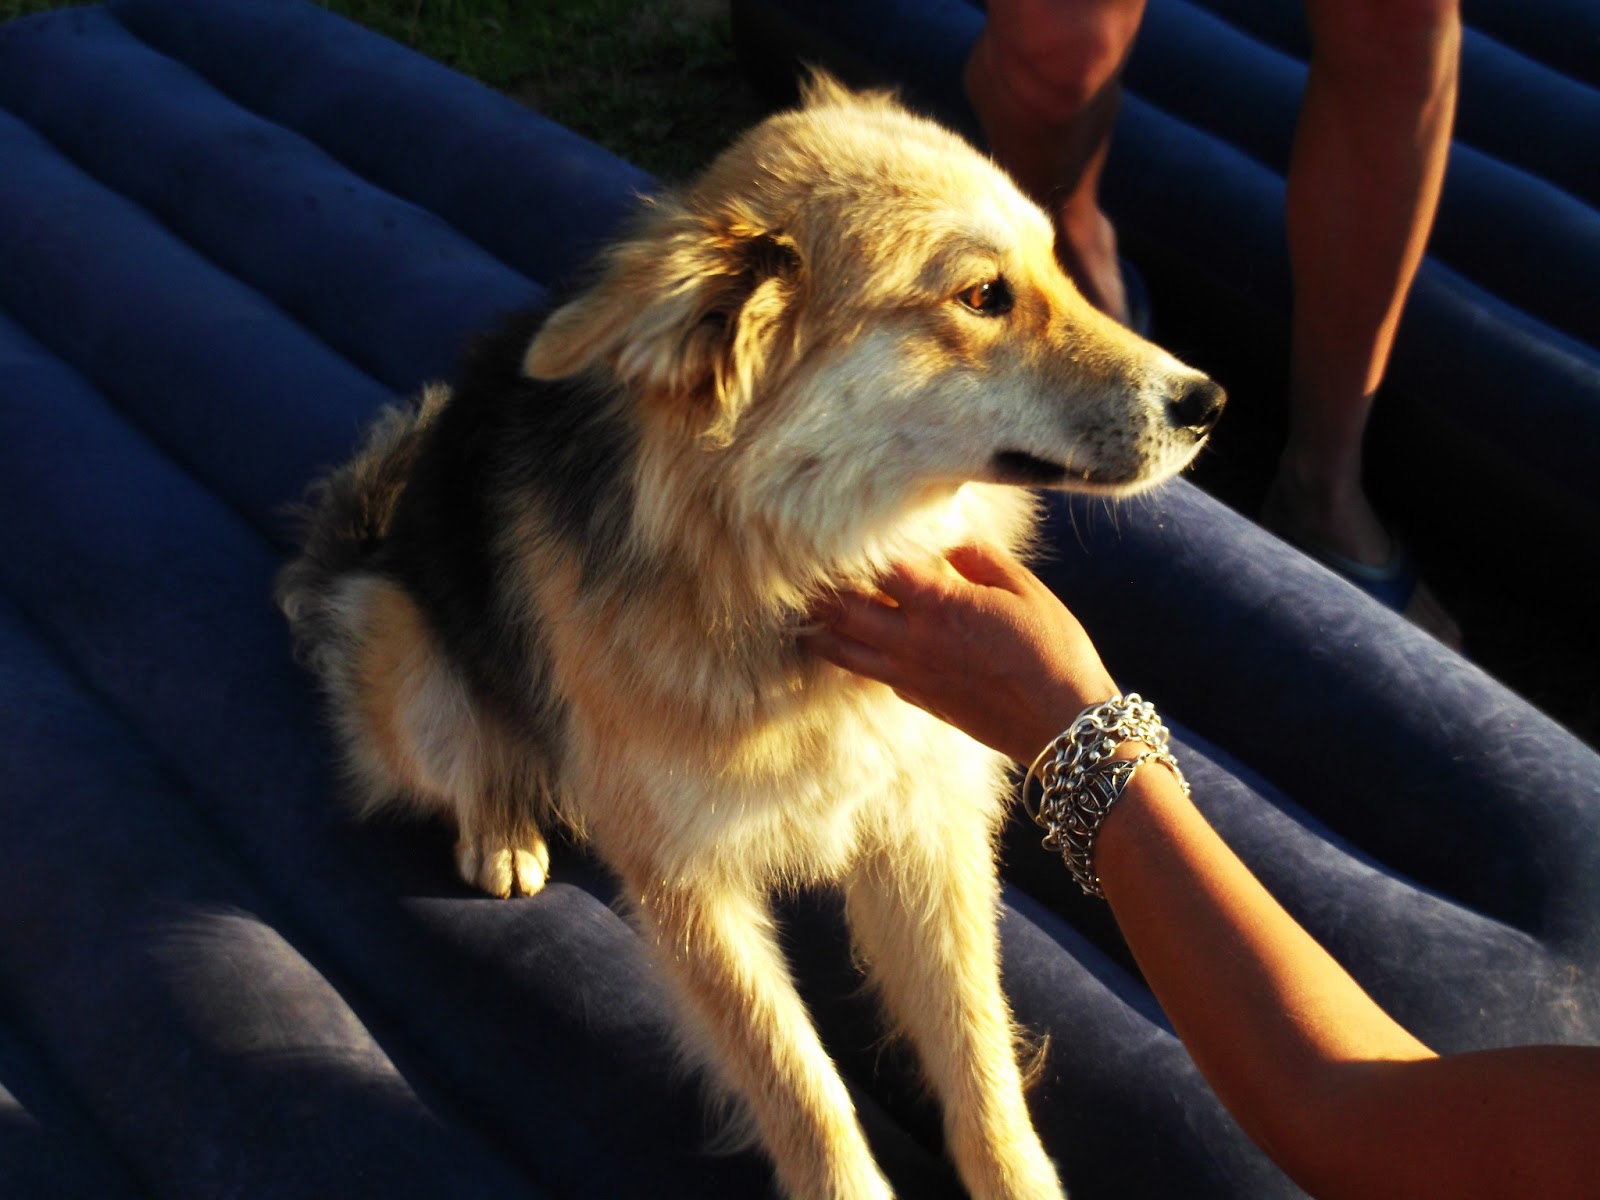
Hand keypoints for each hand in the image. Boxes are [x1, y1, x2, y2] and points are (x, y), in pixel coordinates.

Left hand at [802, 544, 1117, 763]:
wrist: (1062, 724)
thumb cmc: (1053, 651)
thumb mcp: (1024, 589)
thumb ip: (979, 559)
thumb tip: (948, 538)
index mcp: (939, 605)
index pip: (876, 566)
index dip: (853, 545)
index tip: (837, 526)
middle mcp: (912, 641)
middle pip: (841, 609)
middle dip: (817, 586)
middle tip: (795, 565)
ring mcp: (909, 675)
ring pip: (841, 649)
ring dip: (818, 625)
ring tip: (803, 605)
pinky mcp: (916, 699)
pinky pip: (868, 673)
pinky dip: (849, 653)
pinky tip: (849, 640)